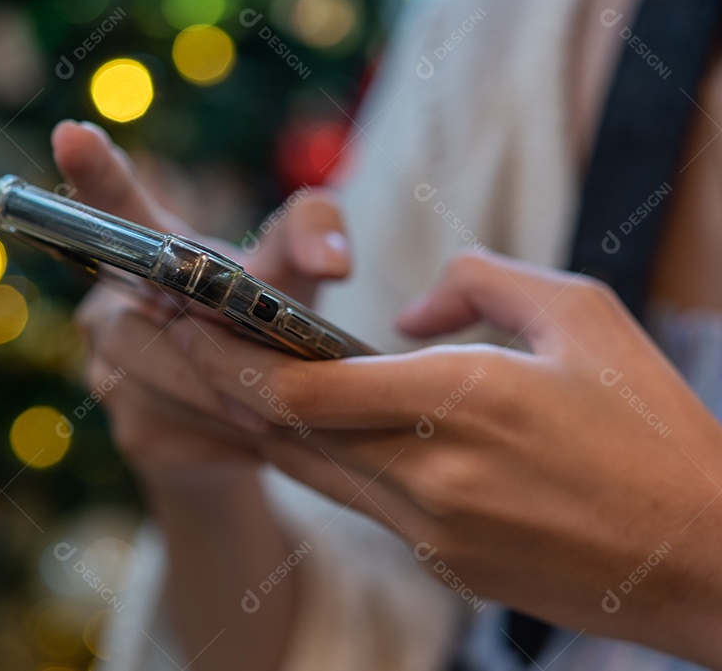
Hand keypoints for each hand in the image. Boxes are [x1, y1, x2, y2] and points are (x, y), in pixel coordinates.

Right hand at [51, 119, 349, 479]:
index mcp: (146, 248)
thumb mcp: (292, 270)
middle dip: (214, 357)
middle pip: (150, 327)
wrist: (253, 421)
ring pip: (168, 384)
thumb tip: (333, 261)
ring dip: (228, 400)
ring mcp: (108, 367)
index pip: (111, 204)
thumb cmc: (262, 321)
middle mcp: (112, 301)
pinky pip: (181, 430)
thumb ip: (314, 233)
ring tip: (279, 415)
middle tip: (277, 380)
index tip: (72, 132)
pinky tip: (258, 440)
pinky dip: (229, 435)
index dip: (93, 172)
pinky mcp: (130, 426)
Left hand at [171, 250, 721, 665]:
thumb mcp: (581, 316)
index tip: (192, 319)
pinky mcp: (442, 568)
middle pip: (285, 433)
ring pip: (311, 472)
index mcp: (464, 403)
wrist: (709, 558)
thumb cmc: (655, 427)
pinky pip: (359, 504)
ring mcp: (431, 535)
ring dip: (265, 424)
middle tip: (184, 338)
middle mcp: (431, 478)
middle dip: (222, 383)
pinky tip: (318, 429)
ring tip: (231, 375)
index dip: (230, 356)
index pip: (302, 389)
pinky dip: (324, 460)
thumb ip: (478, 285)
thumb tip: (402, 313)